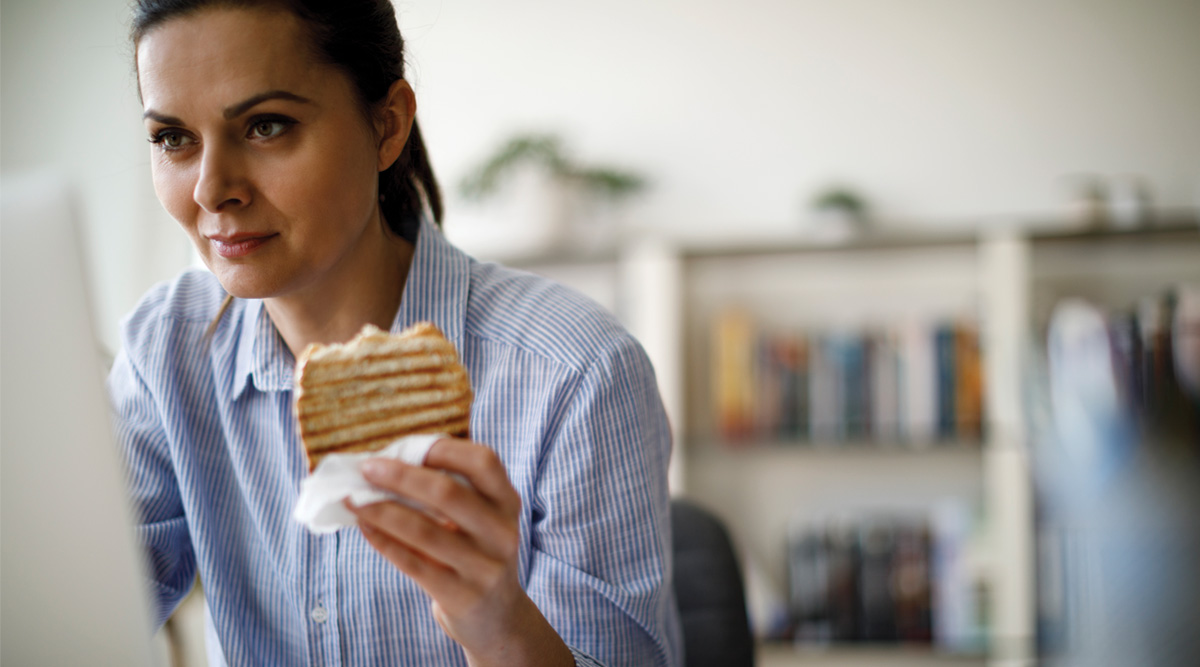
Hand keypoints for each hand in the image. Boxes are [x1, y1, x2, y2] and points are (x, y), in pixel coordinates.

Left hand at [348, 438, 572, 666]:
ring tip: (354, 498)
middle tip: (366, 468)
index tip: (405, 445)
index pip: (483, 462)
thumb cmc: (476, 554)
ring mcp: (485, 567)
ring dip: (382, 510)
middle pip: (448, 493)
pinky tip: (364, 527)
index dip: (444, 449)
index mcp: (508, 503)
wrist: (498, 618)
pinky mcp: (462, 596)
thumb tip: (387, 465)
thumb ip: (451, 493)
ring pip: (424, 530)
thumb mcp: (481, 521)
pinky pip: (414, 564)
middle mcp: (502, 533)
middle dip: (401, 477)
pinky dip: (384, 542)